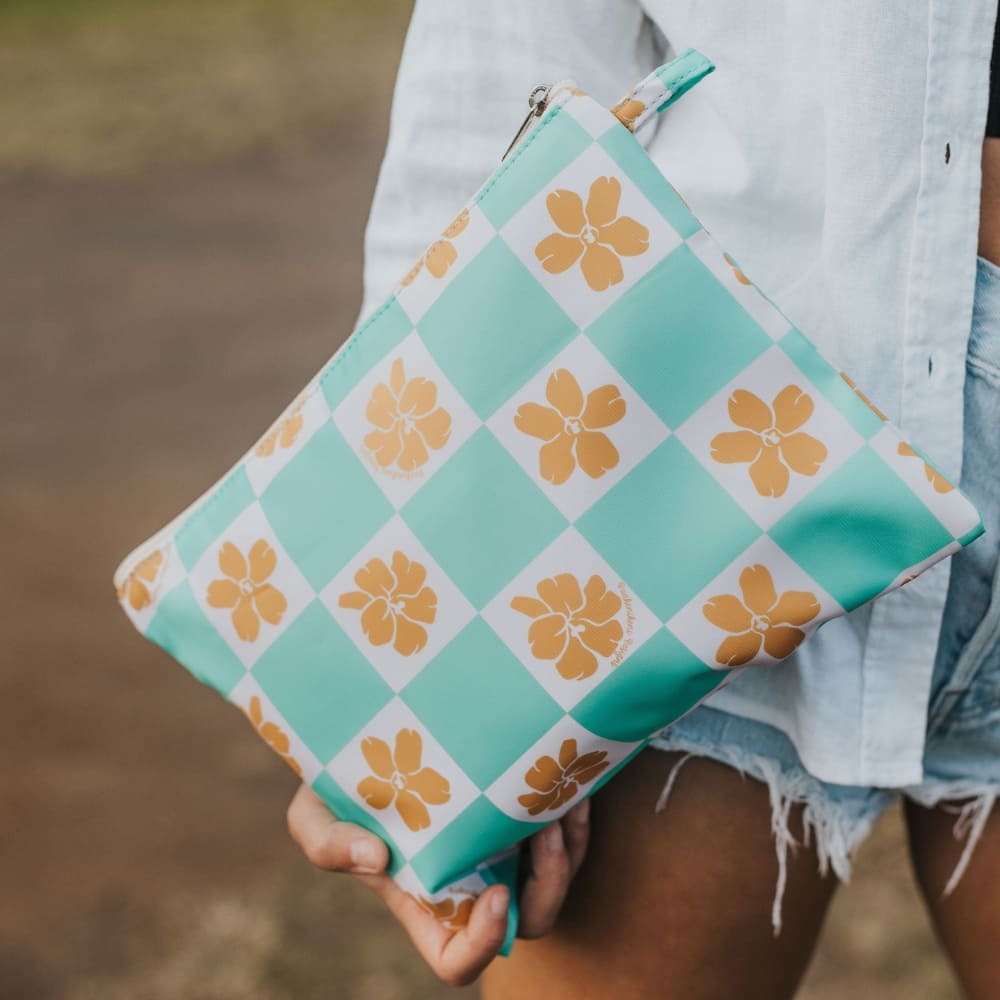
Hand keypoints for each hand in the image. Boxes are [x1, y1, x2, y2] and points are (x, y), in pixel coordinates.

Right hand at [286, 782, 590, 985]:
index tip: (495, 893)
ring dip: (570, 846)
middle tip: (544, 831)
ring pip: (557, 876)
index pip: (459, 960)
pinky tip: (570, 780)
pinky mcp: (521, 810)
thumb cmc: (337, 783)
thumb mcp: (313, 814)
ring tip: (561, 796)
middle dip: (550, 884)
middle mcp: (470, 882)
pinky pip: (567, 833)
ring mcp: (500, 848)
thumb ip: (327, 844)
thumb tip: (376, 858)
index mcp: (424, 901)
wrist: (372, 729)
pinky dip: (576, 814)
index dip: (484, 945)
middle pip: (528, 920)